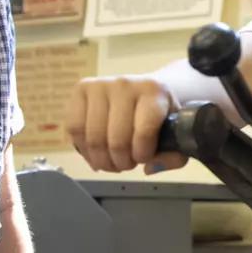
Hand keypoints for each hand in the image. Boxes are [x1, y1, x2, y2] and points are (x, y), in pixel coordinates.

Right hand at [66, 75, 185, 173]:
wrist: (148, 89)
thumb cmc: (161, 114)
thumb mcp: (177, 132)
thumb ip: (173, 156)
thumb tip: (149, 168)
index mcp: (153, 91)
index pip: (144, 131)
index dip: (142, 154)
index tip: (144, 159)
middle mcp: (124, 84)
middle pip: (115, 140)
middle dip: (121, 162)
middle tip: (127, 164)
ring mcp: (100, 85)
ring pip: (93, 137)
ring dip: (102, 159)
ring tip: (112, 161)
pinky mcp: (81, 89)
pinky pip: (74, 128)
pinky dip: (84, 148)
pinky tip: (95, 152)